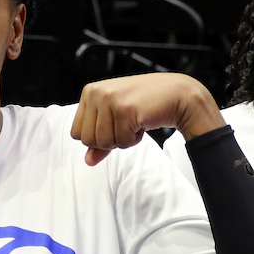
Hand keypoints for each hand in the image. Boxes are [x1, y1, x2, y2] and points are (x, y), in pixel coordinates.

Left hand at [71, 73, 223, 165]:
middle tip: (127, 123)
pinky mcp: (125, 109)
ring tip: (134, 122)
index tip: (115, 123)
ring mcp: (109, 99)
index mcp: (89, 92)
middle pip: (88, 141)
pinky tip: (142, 122)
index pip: (77, 133)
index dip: (98, 137)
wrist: (176, 94)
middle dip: (110, 140)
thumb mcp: (116, 120)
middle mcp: (96, 93)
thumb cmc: (144, 106)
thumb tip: (87, 161)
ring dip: (123, 140)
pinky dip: (134, 139)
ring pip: (104, 143)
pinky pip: (122, 142)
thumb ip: (99, 141)